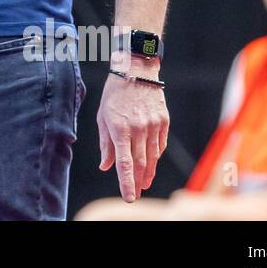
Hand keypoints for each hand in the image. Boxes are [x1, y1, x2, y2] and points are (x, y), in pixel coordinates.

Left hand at [97, 58, 169, 201]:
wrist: (136, 71)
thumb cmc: (115, 94)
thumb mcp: (103, 117)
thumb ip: (106, 144)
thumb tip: (106, 166)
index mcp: (120, 129)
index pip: (125, 163)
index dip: (127, 183)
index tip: (129, 197)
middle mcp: (139, 129)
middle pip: (141, 164)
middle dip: (138, 182)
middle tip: (135, 193)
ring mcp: (153, 125)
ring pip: (152, 157)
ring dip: (148, 173)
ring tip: (144, 184)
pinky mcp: (163, 121)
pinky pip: (160, 145)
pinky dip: (155, 156)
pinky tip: (151, 163)